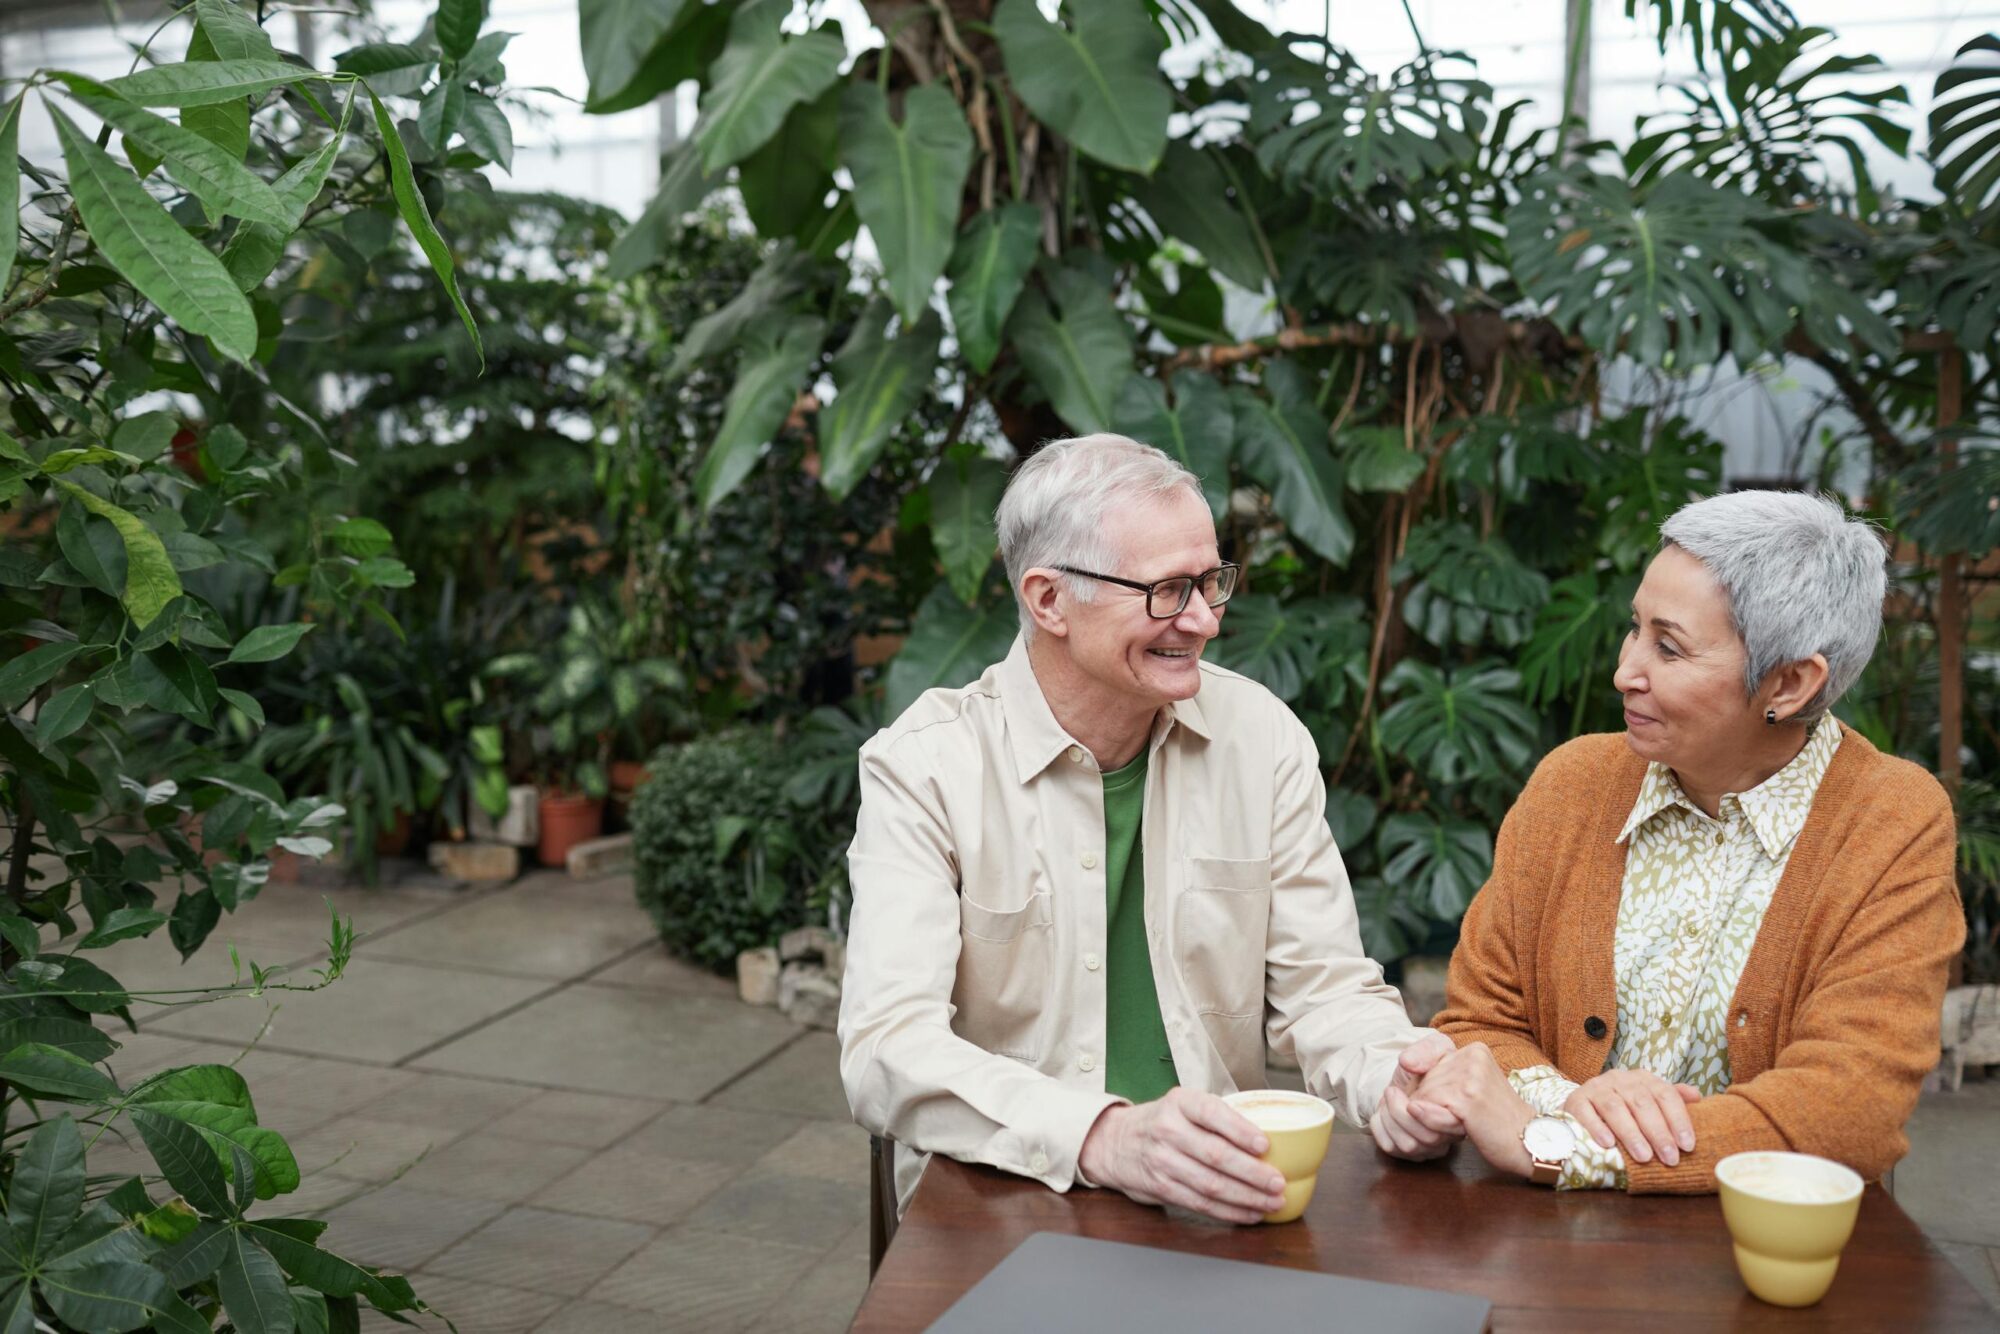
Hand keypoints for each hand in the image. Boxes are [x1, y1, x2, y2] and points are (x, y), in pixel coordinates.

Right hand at [1077, 1088, 1286, 1224]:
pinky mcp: (1161, 1187)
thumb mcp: (1182, 1105)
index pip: (1212, 1113)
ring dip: (1246, 1197)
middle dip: (1252, 1173)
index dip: (1240, 1130)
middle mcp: (1168, 1130)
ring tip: (1272, 1202)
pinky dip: (1229, 1211)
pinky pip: (1200, 1204)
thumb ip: (1216, 1117)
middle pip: (1216, 1155)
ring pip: (1210, 1184)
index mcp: (1180, 1102)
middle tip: (1278, 1182)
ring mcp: (1162, 1160)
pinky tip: (1250, 1213)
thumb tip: (1270, 1138)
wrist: (1114, 1142)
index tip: (1264, 1145)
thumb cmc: (1162, 1122)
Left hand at [1371, 1032, 1462, 1161]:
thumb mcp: (1434, 1047)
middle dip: (1401, 1113)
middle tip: (1392, 1091)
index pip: (1453, 1126)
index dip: (1428, 1114)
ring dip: (1389, 1118)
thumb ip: (1428, 1050)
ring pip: (1410, 1145)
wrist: (1409, 1078)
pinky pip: (1393, 1148)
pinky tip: (1382, 1112)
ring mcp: (1434, 1145)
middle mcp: (1453, 1132)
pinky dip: (1380, 1127)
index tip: (1413, 1096)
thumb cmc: (1427, 1066)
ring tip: (1389, 1096)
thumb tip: (1408, 1063)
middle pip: (1430, 1138)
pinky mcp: (1413, 1152)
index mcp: (1465, 1110)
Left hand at [1403, 1042, 1535, 1178]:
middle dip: (1435, 1108)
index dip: (1435, 1095)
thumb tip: (1405, 1074)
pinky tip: (1462, 1127)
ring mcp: (1470, 1076)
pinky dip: (1436, 1125)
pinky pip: (1428, 1112)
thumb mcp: (1468, 1089)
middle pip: (1422, 1084)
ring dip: (1438, 1119)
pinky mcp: (1468, 1098)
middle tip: (1467, 1117)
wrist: (1530, 1141)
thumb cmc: (1496, 1119)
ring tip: (1469, 1122)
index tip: (1462, 1106)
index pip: (1426, 1069)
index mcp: (1473, 1050)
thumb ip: (1438, 1077)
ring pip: (1422, 1099)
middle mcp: (1471, 1056)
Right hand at [1563, 1070, 1698, 1166]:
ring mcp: (1596, 1087)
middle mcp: (1619, 1079)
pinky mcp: (1575, 1100)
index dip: (1678, 1119)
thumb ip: (1671, 1100)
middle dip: (1658, 1132)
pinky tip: (1608, 1144)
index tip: (1688, 1145)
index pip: (1665, 1094)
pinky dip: (1597, 1127)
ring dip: (1631, 1133)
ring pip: (1615, 1107)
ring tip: (1644, 1157)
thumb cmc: (1623, 1109)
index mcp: (1642, 1079)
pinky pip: (1585, 1112)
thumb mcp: (1648, 1101)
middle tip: (1670, 1158)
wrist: (1581, 1105)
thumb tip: (1697, 1096)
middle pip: (1642, 1103)